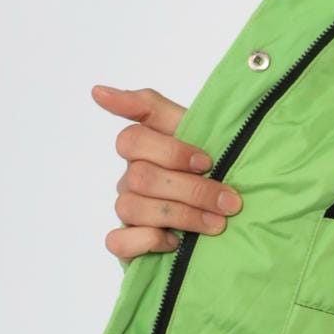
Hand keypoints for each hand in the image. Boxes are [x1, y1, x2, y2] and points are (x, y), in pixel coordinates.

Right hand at [94, 82, 241, 263]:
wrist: (237, 224)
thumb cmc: (215, 175)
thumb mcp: (198, 133)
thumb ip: (153, 107)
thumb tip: (97, 90)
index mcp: (148, 149)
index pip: (133, 138)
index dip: (171, 150)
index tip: (206, 161)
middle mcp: (132, 177)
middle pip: (141, 176)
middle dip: (192, 189)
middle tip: (229, 202)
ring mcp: (128, 210)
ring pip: (132, 207)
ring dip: (182, 216)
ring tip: (216, 225)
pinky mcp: (126, 243)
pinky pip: (118, 241)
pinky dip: (148, 241)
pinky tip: (175, 242)